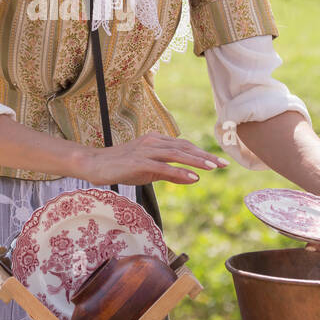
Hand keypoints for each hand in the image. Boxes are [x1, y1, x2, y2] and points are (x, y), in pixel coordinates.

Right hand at [78, 133, 230, 186]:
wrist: (94, 164)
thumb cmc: (120, 167)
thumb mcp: (148, 171)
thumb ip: (170, 173)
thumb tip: (192, 178)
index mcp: (156, 142)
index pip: (184, 146)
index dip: (202, 153)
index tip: (219, 161)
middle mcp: (154, 142)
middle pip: (185, 148)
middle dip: (206, 156)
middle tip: (224, 164)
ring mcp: (146, 151)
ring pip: (177, 154)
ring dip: (197, 161)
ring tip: (213, 167)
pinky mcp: (139, 162)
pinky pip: (164, 167)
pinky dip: (180, 171)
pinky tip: (193, 177)